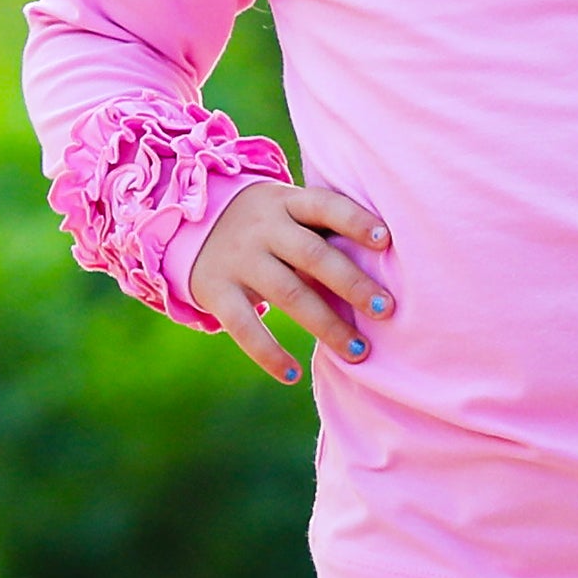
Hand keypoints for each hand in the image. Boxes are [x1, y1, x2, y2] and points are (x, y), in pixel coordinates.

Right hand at [187, 182, 392, 384]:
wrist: (188, 224)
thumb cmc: (267, 225)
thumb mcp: (289, 212)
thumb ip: (326, 229)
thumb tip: (389, 265)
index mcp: (288, 203)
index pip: (325, 206)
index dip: (355, 221)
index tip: (386, 240)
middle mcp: (264, 228)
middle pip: (313, 255)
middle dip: (352, 283)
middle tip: (387, 310)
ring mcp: (239, 260)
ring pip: (288, 294)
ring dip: (327, 325)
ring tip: (359, 352)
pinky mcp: (216, 290)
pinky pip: (243, 326)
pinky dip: (268, 353)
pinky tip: (293, 374)